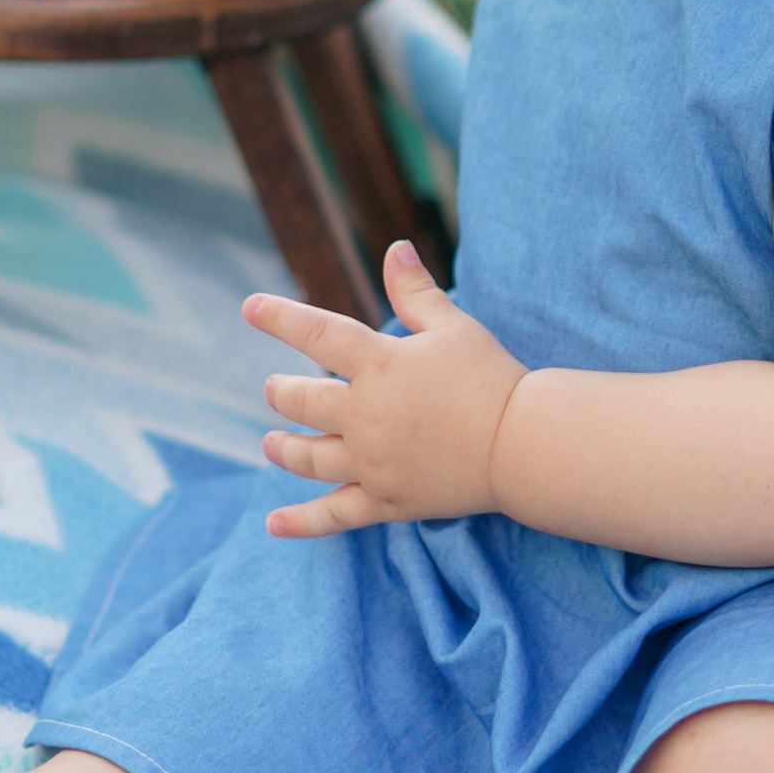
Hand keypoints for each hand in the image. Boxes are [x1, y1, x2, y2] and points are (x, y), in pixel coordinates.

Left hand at [247, 245, 525, 536]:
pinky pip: (335, 515)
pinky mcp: (387, 501)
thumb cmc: (491, 377)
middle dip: (282, 393)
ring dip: (283, 448)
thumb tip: (394, 249)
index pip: (317, 334)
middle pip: (302, 402)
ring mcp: (373, 463)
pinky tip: (274, 523)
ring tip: (270, 443)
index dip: (279, 317)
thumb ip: (416, 292)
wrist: (524, 444)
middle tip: (275, 389)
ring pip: (309, 457)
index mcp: (381, 366)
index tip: (250, 308)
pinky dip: (302, 522)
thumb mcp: (454, 327)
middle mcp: (366, 416)